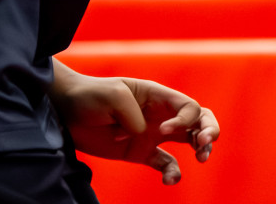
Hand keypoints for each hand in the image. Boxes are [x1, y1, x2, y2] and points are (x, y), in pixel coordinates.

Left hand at [51, 66, 218, 185]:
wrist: (66, 112)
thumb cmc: (89, 95)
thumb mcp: (113, 95)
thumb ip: (134, 115)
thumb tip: (144, 133)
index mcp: (156, 94)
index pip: (188, 106)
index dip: (185, 120)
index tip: (164, 132)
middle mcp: (159, 113)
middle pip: (199, 118)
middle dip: (209, 129)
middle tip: (204, 144)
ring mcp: (152, 134)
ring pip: (189, 140)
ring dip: (201, 148)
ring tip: (201, 158)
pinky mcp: (141, 152)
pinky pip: (166, 164)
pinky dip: (173, 173)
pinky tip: (169, 180)